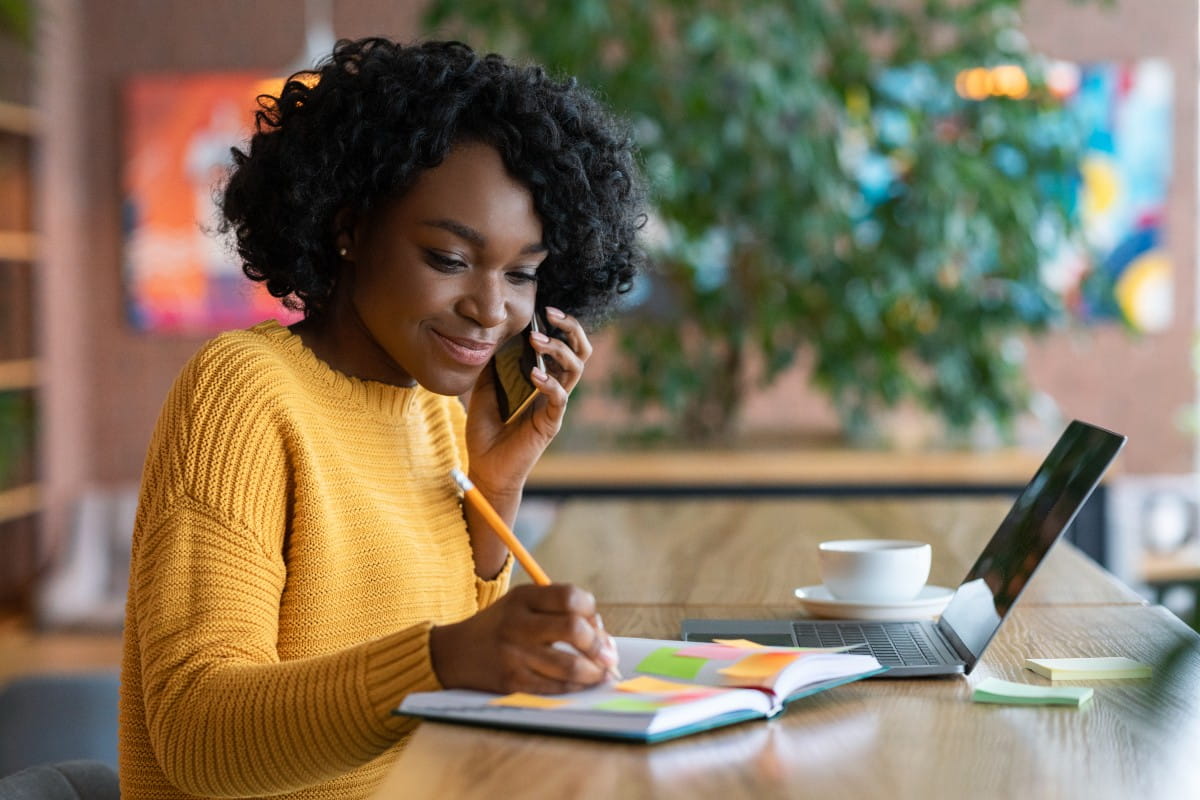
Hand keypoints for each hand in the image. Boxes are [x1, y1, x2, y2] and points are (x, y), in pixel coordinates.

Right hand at [429, 583, 618, 693]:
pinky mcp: (511, 681)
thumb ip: (558, 613)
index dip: (592, 612)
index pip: (570, 597)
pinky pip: (555, 687)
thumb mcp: (521, 605)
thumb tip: (604, 639)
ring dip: (593, 672)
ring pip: (569, 665)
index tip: (596, 625)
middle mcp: (517, 623)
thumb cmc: (500, 627)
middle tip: (608, 656)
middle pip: (573, 628)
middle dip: (599, 645)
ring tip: (600, 674)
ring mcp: (513, 654)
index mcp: (523, 597)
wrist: (452, 653)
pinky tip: (580, 684)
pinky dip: (575, 687)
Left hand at [465, 306, 592, 497]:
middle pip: (580, 351)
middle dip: (570, 328)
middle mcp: (554, 388)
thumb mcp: (484, 388)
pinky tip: (534, 375)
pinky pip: (560, 398)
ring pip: (575, 369)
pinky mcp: (550, 423)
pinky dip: (550, 383)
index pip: (562, 345)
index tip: (542, 308)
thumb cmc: (486, 431)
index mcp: (542, 378)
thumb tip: (494, 334)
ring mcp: (554, 405)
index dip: (559, 325)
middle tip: (551, 314)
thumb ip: (493, 363)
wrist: (485, 467)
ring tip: (536, 340)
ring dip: (558, 349)